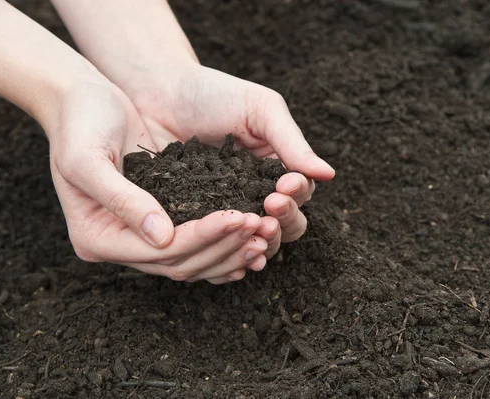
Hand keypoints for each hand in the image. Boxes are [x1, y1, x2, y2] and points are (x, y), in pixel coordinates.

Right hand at [47, 79, 268, 282]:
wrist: (84, 100)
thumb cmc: (80, 122)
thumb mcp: (88, 158)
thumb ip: (122, 199)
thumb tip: (162, 238)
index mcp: (96, 238)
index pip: (160, 252)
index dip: (202, 237)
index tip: (238, 217)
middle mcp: (118, 245)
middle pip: (180, 264)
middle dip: (223, 247)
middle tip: (262, 227)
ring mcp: (139, 237)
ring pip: (192, 261)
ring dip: (229, 251)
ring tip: (265, 233)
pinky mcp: (159, 221)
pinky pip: (195, 245)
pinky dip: (222, 244)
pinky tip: (251, 238)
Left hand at [123, 63, 334, 259]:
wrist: (159, 93)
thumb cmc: (213, 94)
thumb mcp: (260, 109)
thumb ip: (292, 142)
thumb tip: (329, 174)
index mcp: (276, 168)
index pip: (301, 193)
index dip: (298, 194)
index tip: (286, 184)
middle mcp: (256, 193)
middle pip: (286, 223)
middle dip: (285, 219)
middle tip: (271, 206)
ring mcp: (228, 210)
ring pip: (257, 240)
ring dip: (263, 240)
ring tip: (255, 228)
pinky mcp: (199, 222)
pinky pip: (220, 245)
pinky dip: (231, 253)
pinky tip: (232, 253)